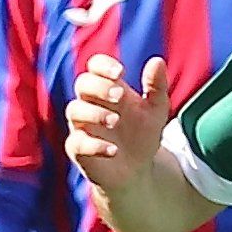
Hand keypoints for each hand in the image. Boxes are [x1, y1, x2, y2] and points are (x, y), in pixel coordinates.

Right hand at [65, 54, 170, 191]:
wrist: (137, 171)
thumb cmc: (142, 134)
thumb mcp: (156, 110)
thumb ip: (157, 86)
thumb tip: (157, 61)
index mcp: (107, 88)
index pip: (95, 66)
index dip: (103, 65)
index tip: (120, 72)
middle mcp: (90, 103)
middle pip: (82, 84)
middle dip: (99, 86)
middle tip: (119, 95)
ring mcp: (82, 126)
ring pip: (74, 110)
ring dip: (94, 113)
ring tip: (115, 121)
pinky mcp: (78, 149)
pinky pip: (76, 143)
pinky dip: (93, 145)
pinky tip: (113, 150)